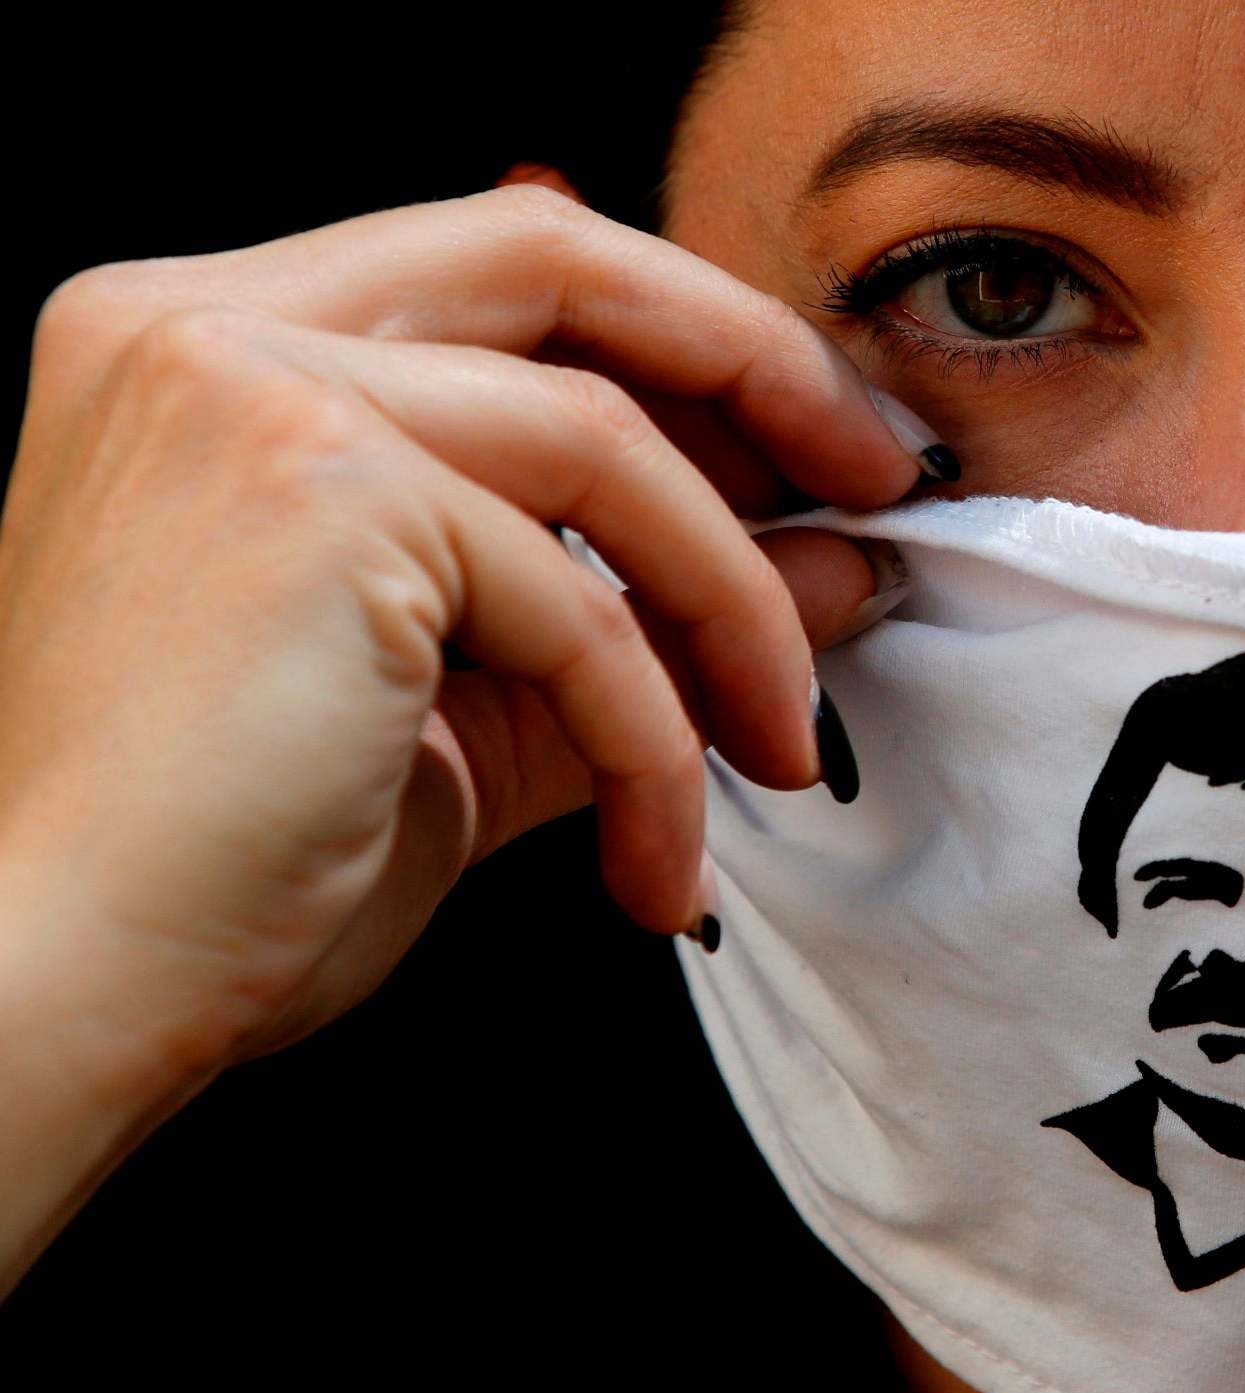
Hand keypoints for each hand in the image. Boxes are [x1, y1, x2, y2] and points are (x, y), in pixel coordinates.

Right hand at [0, 183, 929, 1093]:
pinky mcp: (311, 486)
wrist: (75, 992)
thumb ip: (642, 619)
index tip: (815, 450)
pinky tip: (663, 857)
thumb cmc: (233, 873)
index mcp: (210, 346)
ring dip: (733, 613)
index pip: (502, 269)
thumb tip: (835, 562)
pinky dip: (656, 736)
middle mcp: (204, 325)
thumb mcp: (471, 718)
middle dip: (758, 370)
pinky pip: (577, 599)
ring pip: (604, 448)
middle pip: (559, 263)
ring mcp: (243, 386)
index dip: (686, 342)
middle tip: (879, 492)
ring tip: (783, 753)